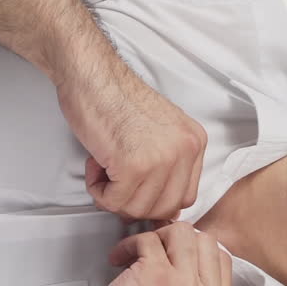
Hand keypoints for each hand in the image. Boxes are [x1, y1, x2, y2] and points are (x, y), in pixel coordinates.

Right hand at [58, 68, 206, 221]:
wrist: (92, 76)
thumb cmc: (115, 97)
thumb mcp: (161, 130)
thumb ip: (167, 164)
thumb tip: (159, 204)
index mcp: (194, 141)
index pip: (186, 197)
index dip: (156, 200)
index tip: (137, 190)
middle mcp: (183, 150)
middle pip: (164, 209)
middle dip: (134, 202)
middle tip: (115, 180)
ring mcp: (160, 159)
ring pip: (138, 208)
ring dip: (113, 196)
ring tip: (103, 167)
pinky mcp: (132, 165)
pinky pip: (114, 201)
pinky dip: (98, 190)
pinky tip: (95, 165)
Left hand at [71, 222, 233, 285]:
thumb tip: (192, 253)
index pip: (221, 258)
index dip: (194, 249)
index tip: (173, 253)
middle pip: (205, 241)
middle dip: (175, 240)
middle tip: (154, 251)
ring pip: (181, 232)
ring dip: (155, 237)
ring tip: (138, 253)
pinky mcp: (156, 275)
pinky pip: (149, 239)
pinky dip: (130, 244)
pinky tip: (120, 258)